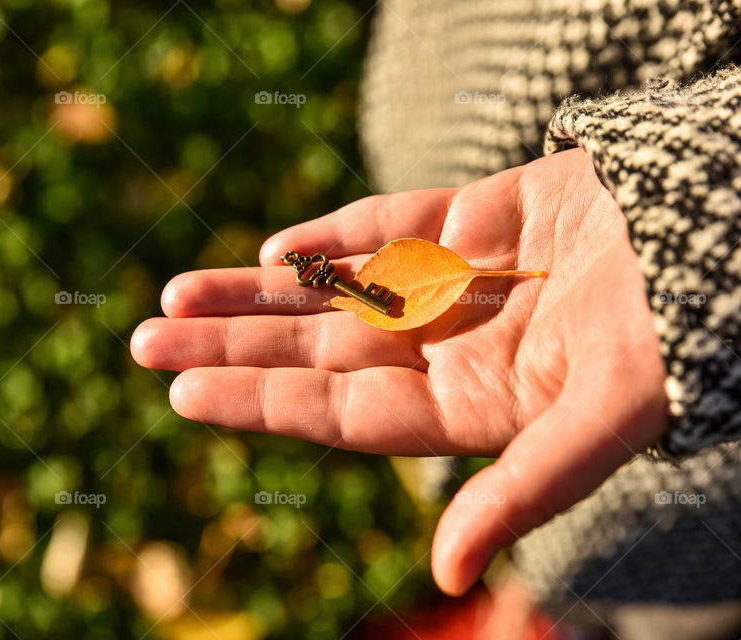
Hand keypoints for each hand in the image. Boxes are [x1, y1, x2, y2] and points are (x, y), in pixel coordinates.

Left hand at [130, 148, 666, 594]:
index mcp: (468, 407)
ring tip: (174, 298)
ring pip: (330, 295)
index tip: (184, 396)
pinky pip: (384, 230)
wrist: (719, 236)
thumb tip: (451, 575)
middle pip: (315, 355)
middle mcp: (447, 349)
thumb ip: (523, 489)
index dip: (261, 404)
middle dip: (232, 350)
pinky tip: (270, 252)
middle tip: (142, 345)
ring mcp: (454, 285)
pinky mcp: (471, 220)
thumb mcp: (604, 419)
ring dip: (254, 297)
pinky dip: (329, 239)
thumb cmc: (674, 336)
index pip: (338, 413)